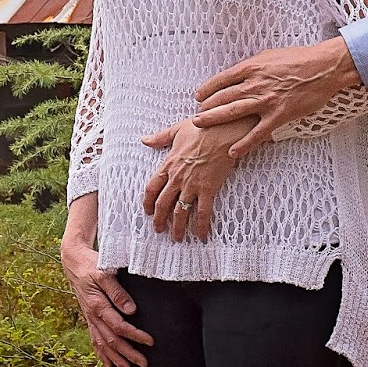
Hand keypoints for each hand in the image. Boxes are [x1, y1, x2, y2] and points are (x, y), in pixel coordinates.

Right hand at [62, 196, 152, 366]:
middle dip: (128, 353)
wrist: (73, 262)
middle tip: (144, 363)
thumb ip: (117, 291)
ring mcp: (89, 318)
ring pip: (102, 344)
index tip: (150, 341)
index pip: (118, 326)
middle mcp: (92, 315)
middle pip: (111, 340)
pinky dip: (101, 354)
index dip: (135, 335)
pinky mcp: (89, 317)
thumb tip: (132, 310)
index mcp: (97, 305)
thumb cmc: (91, 265)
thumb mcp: (105, 273)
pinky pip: (94, 339)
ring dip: (115, 358)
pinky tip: (108, 365)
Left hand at [140, 116, 251, 241]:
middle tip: (158, 229)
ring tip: (176, 238)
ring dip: (177, 227)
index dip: (148, 201)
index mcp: (169, 164)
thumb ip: (159, 138)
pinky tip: (201, 236)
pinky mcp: (208, 189)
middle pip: (163, 203)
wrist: (223, 131)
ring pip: (180, 212)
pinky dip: (201, 226)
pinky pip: (202, 212)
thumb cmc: (201, 128)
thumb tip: (144, 140)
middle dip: (159, 219)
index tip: (147, 210)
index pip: (152, 187)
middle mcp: (177, 178)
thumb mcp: (176, 130)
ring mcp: (192, 185)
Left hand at [190, 37, 360, 156]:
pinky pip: (257, 133)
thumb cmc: (299, 59)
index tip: (199, 97)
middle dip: (206, 107)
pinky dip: (243, 144)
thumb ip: (252, 66)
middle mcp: (254, 84)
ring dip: (213, 120)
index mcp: (251, 67)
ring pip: (232, 112)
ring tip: (201, 126)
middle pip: (222, 97)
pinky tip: (232, 152)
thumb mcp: (269, 56)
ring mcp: (265, 101)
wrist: (323, 67)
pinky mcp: (278, 116)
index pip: (221, 80)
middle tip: (196, 116)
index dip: (207, 89)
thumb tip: (239, 74)